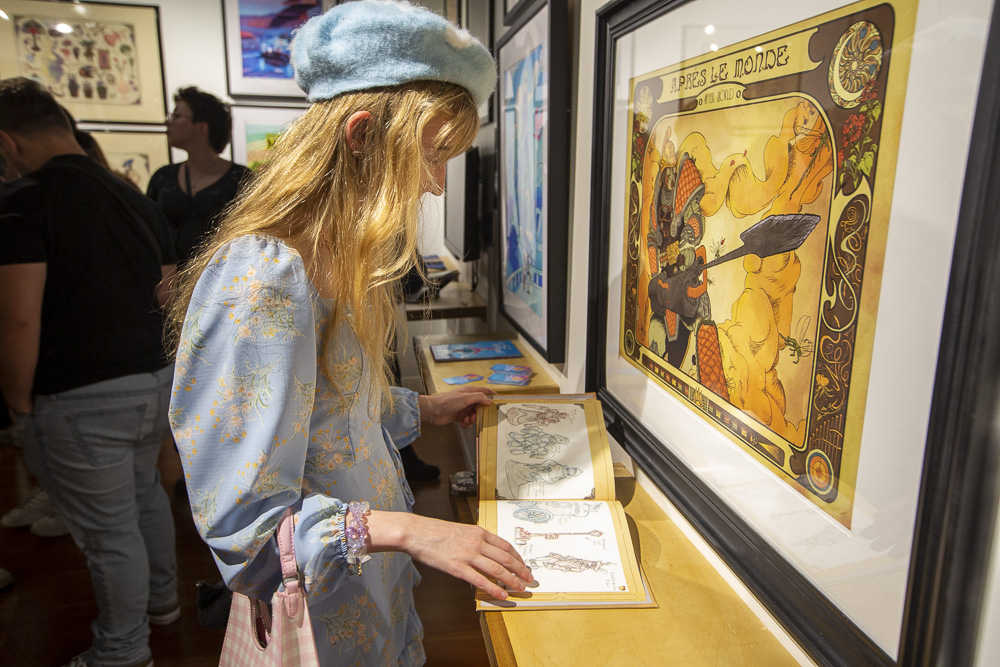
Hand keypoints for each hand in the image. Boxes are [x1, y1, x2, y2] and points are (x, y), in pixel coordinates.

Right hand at [366, 510, 532, 599]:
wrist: (417, 532)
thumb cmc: (435, 531)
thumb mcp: (461, 530)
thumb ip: (475, 540)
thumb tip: (486, 553)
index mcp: (478, 532)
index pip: (505, 545)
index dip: (518, 557)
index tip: (524, 566)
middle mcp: (477, 542)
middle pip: (506, 558)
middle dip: (521, 570)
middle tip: (529, 579)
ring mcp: (468, 555)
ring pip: (497, 569)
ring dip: (512, 581)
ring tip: (520, 589)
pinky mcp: (457, 567)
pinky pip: (480, 580)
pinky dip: (494, 588)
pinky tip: (502, 595)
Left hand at [419, 386, 494, 426]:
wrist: (434, 411)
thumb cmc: (448, 401)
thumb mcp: (465, 398)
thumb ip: (479, 398)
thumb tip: (489, 401)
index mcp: (470, 391)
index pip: (484, 391)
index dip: (492, 394)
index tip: (499, 399)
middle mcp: (468, 399)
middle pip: (481, 406)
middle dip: (481, 413)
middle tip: (477, 415)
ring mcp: (464, 408)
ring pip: (475, 415)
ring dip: (472, 419)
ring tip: (467, 419)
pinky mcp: (460, 416)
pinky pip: (468, 422)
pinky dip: (467, 423)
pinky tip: (462, 422)